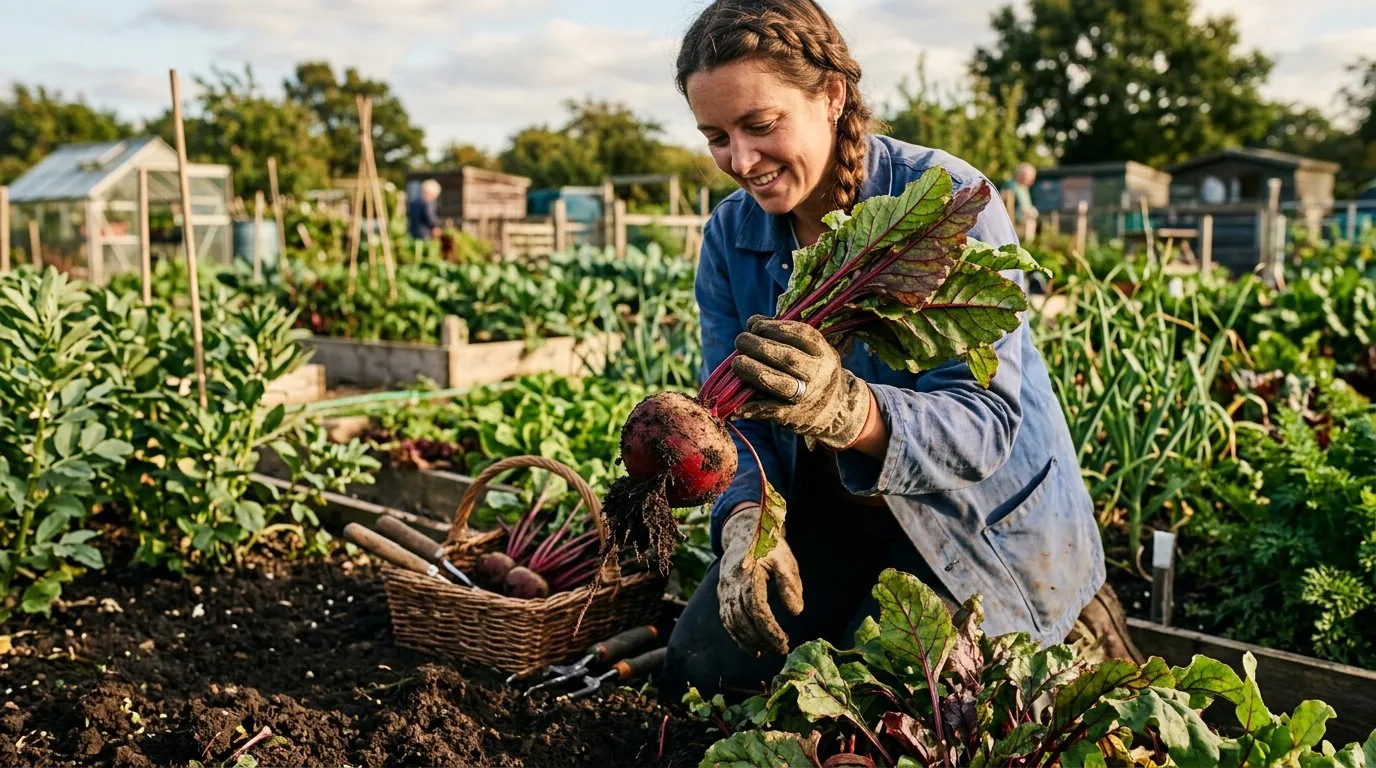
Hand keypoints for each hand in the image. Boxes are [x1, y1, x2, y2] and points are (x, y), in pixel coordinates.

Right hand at [717, 505, 802, 654]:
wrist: (743, 531)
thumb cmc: (769, 547)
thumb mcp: (785, 560)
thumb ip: (790, 585)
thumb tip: (796, 613)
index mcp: (749, 573)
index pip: (757, 608)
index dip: (769, 628)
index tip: (784, 642)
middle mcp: (732, 583)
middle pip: (743, 618)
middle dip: (761, 638)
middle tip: (781, 649)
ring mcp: (724, 589)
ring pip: (732, 621)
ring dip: (749, 640)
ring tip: (767, 651)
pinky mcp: (722, 594)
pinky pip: (727, 619)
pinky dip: (737, 636)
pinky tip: (752, 647)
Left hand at [732, 315, 871, 450]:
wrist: (836, 408)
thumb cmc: (814, 369)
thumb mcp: (812, 349)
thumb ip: (786, 335)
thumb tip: (752, 323)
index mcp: (823, 353)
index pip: (801, 334)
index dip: (773, 327)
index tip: (754, 324)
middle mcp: (818, 374)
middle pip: (788, 358)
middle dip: (758, 346)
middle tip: (740, 340)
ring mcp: (805, 396)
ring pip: (779, 384)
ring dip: (753, 371)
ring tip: (736, 362)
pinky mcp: (791, 415)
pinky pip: (766, 409)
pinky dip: (747, 405)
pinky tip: (732, 400)